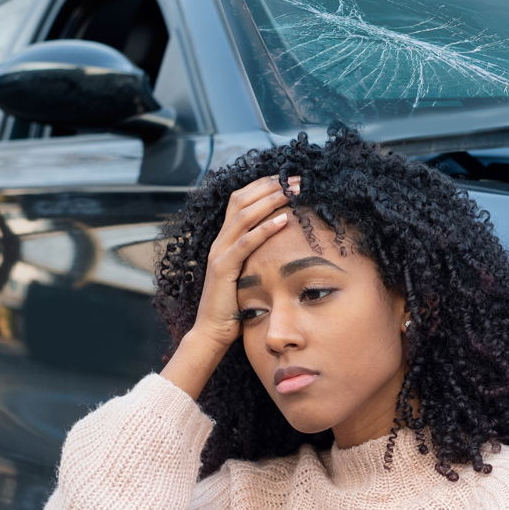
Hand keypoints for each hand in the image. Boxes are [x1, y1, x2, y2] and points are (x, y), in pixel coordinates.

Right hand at [161, 174, 300, 398]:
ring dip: (271, 200)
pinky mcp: (223, 268)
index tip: (287, 177)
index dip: (263, 185)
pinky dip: (265, 229)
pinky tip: (284, 220)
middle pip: (242, 199)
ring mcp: (219, 252)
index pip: (241, 199)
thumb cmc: (235, 306)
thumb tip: (284, 243)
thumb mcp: (249, 273)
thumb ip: (259, 256)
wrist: (213, 332)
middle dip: (270, 185)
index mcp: (225, 239)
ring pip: (244, 215)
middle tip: (296, 178)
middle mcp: (220, 240)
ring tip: (293, 191)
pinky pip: (245, 242)